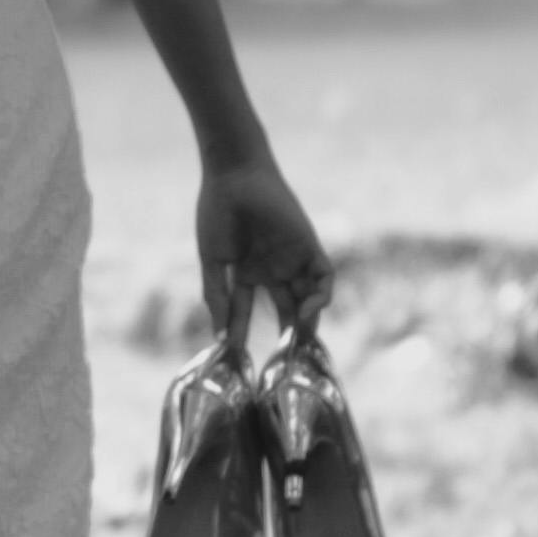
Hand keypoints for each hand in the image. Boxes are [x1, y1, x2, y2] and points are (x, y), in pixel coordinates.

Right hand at [197, 151, 331, 339]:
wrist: (234, 175)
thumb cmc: (217, 213)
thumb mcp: (213, 260)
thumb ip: (217, 296)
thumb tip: (219, 337)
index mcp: (245, 273)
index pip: (245, 312)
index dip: (241, 334)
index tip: (235, 357)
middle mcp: (271, 270)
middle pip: (284, 310)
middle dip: (286, 336)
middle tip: (284, 361)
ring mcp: (292, 259)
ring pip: (307, 298)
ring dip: (307, 322)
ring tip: (297, 341)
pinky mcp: (310, 246)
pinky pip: (324, 278)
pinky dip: (321, 297)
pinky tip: (307, 311)